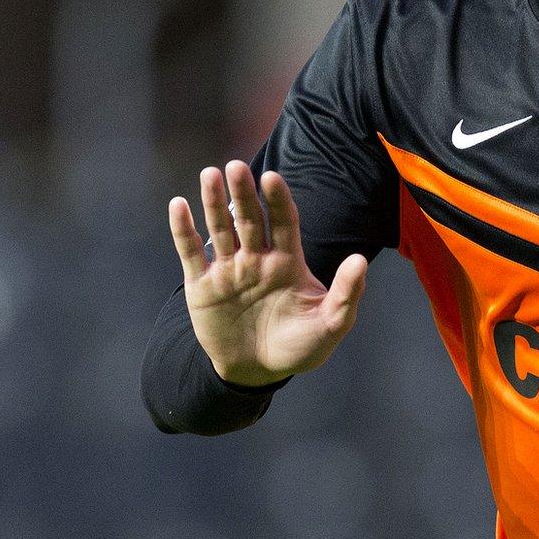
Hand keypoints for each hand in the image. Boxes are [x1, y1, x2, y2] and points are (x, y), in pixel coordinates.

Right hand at [167, 160, 368, 386]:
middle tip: (236, 167)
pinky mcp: (202, 285)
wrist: (258, 371)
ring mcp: (229, 269)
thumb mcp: (330, 324)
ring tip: (210, 174)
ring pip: (220, 228)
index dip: (278, 200)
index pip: (284, 222)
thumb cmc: (300, 345)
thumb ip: (346, 293)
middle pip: (249, 219)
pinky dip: (183, 229)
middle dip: (243, 194)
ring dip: (213, 202)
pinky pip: (191, 252)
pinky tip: (178, 205)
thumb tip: (360, 260)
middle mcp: (257, 258)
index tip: (272, 178)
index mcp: (288, 261)